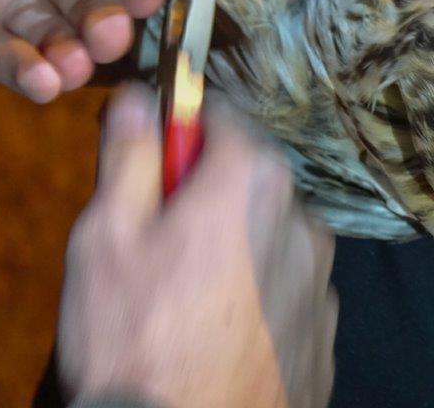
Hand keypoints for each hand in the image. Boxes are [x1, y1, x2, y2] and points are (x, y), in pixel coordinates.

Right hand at [58, 84, 336, 407]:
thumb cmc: (135, 335)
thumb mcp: (107, 237)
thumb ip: (130, 155)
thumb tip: (140, 98)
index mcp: (255, 179)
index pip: (220, 116)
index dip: (178, 130)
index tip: (151, 160)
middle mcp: (304, 218)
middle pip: (250, 179)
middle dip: (207, 193)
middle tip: (158, 241)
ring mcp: (323, 278)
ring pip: (271, 235)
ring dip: (238, 245)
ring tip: (187, 297)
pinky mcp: (326, 328)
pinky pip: (287, 288)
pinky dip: (259, 293)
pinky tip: (219, 329)